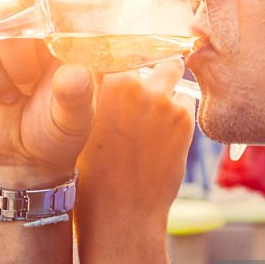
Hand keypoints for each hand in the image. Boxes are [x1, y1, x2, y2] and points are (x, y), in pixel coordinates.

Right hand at [0, 26, 94, 184]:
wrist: (19, 157)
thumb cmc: (55, 131)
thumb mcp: (75, 120)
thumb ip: (77, 96)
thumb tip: (74, 76)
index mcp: (71, 33)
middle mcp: (38, 26)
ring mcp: (4, 35)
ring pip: (4, 20)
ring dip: (18, 61)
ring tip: (25, 89)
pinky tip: (5, 95)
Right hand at [76, 60, 194, 233]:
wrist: (121, 215)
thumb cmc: (93, 175)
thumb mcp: (79, 128)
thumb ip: (92, 95)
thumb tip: (104, 71)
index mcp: (99, 83)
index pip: (115, 48)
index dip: (119, 53)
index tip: (120, 59)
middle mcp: (131, 85)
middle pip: (147, 54)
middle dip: (146, 67)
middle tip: (142, 89)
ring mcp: (160, 100)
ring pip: (171, 73)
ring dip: (165, 87)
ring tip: (152, 117)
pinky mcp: (183, 118)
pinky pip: (185, 101)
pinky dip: (178, 112)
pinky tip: (162, 137)